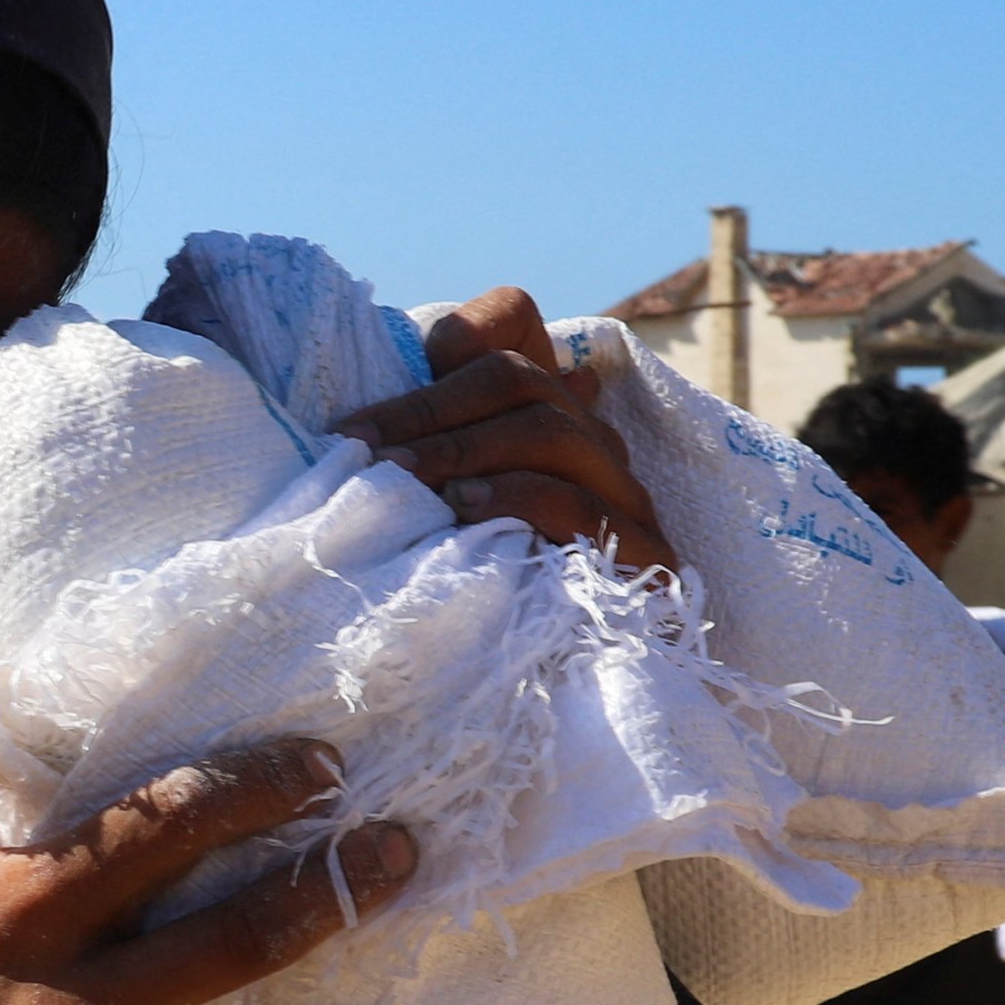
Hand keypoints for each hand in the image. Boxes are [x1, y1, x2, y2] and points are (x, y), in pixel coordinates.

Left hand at [338, 286, 678, 574]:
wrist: (524, 684)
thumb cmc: (458, 585)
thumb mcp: (422, 505)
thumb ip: (404, 442)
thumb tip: (369, 406)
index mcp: (542, 407)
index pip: (512, 319)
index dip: (451, 338)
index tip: (366, 405)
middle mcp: (590, 439)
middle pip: (521, 380)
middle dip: (427, 411)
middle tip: (357, 449)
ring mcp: (626, 496)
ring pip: (555, 432)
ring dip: (462, 452)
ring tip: (399, 480)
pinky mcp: (648, 557)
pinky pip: (583, 507)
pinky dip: (516, 500)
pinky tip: (461, 511)